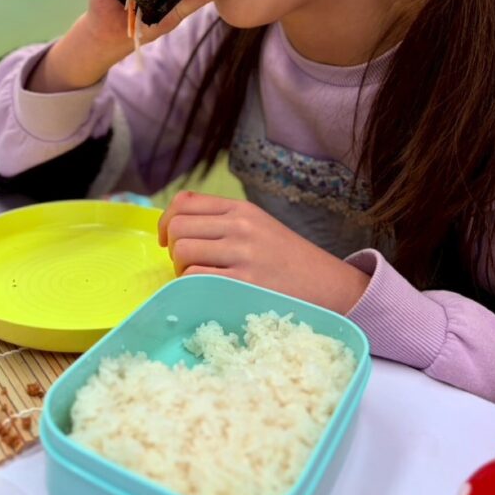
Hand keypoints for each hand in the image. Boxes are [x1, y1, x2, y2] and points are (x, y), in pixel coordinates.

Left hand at [158, 191, 370, 314]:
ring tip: (198, 279)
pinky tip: (206, 292)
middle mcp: (240, 226)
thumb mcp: (258, 227)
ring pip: (182, 252)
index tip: (166, 238)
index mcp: (241, 209)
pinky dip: (190, 287)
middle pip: (178, 227)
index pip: (184, 202)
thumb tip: (177, 226)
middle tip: (185, 264)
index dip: (165, 220)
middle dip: (172, 248)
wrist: (328, 286)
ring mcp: (242, 254)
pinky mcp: (244, 283)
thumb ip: (222, 222)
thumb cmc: (289, 261)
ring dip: (180, 270)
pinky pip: (195, 279)